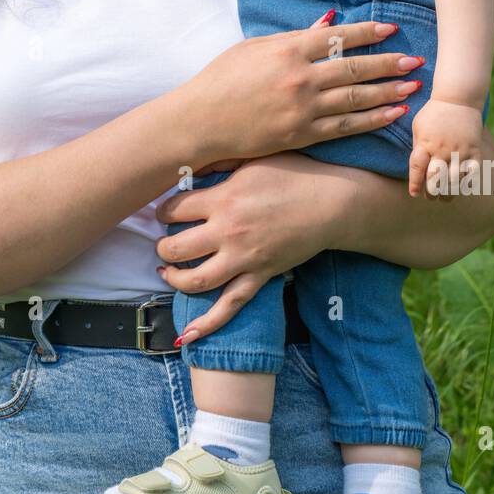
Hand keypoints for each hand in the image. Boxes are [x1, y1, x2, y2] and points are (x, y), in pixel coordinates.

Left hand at [155, 150, 340, 340]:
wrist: (332, 203)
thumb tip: (191, 167)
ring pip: (195, 280)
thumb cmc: (294, 174)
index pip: (174, 210)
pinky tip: (185, 335)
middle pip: (176, 247)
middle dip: (162, 247)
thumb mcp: (253, 158)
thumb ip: (220, 162)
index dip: (164, 211)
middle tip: (163, 242)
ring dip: (174, 278)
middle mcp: (228, 232)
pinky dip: (207, 324)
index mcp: (223, 199)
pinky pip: (230, 306)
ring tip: (167, 271)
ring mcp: (244, 258)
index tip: (166, 212)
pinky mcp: (260, 276)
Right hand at [180, 9, 424, 167]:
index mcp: (288, 49)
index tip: (391, 29)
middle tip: (415, 59)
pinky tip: (393, 115)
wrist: (200, 122)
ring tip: (414, 86)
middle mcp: (300, 77)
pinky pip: (346, 127)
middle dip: (389, 63)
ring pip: (357, 98)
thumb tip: (329, 22)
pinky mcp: (302, 134)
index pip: (339, 36)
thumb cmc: (220, 80)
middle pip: (355, 67)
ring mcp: (303, 108)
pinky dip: (372, 120)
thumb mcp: (252, 48)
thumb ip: (294, 36)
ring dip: (389, 91)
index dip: (368, 32)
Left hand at [408, 98, 484, 198]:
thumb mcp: (418, 127)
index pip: (417, 169)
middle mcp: (442, 149)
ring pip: (454, 181)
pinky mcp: (474, 150)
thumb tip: (417, 170)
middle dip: (432, 192)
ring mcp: (459, 150)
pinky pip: (471, 174)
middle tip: (430, 196)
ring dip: (449, 193)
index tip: (414, 194)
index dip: (415, 184)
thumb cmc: (434, 113)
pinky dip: (466, 184)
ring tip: (444, 197)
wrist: (458, 98)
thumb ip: (417, 147)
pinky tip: (461, 187)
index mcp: (425, 143)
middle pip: (436, 179)